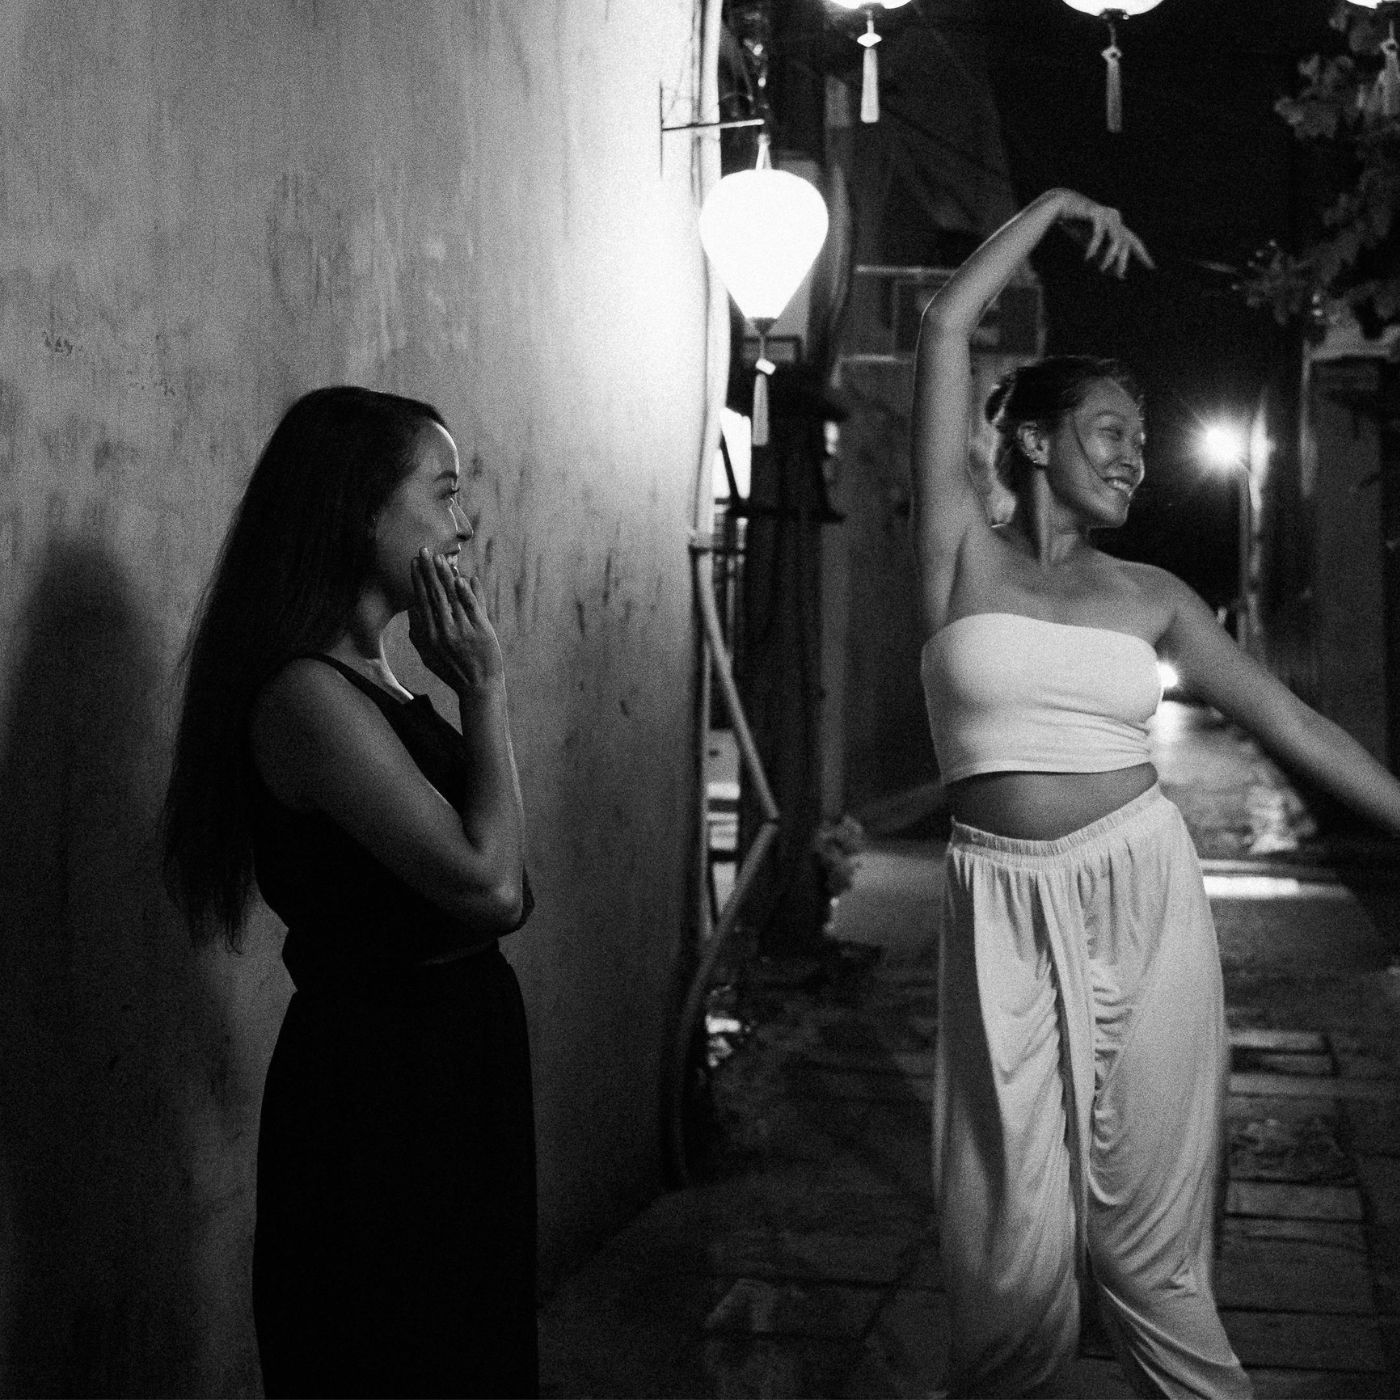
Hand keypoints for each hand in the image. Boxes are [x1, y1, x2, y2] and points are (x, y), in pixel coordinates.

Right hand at [408, 548, 504, 693]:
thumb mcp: (429, 655)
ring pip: (452, 598)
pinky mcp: (480, 631)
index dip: (418, 581)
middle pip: (434, 595)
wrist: (478, 687)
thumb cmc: (452, 671)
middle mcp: (443, 631)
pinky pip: (472, 608)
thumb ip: (419, 632)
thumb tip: (412, 609)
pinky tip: (461, 579)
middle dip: (428, 571)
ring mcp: (462, 631)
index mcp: (429, 635)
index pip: (421, 601)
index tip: (413, 563)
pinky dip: (466, 593)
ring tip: (440, 558)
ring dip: (446, 576)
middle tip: (424, 550)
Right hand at [1051, 189, 1154, 277]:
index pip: (1134, 242)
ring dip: (1109, 257)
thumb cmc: (1076, 226)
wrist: (1061, 206)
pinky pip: (1099, 234)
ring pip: (1116, 240)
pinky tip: (1087, 258)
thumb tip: (1120, 276)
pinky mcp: (1097, 212)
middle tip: (1120, 275)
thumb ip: (1104, 259)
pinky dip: (1093, 247)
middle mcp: (1116, 218)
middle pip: (1127, 243)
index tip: (1152, 268)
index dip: (1142, 255)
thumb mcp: (1092, 247)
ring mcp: (1108, 214)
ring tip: (1101, 269)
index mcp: (1117, 225)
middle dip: (1124, 260)